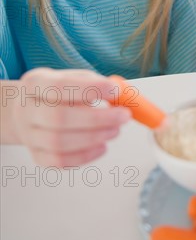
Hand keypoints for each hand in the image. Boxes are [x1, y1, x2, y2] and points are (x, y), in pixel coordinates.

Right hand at [5, 68, 130, 166]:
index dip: (90, 89)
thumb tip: (122, 94)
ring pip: (58, 142)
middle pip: (58, 117)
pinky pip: (59, 161)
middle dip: (97, 118)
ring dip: (94, 137)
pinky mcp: (37, 155)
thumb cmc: (59, 93)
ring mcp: (29, 135)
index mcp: (35, 83)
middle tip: (123, 116)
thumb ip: (96, 83)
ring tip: (115, 130)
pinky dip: (85, 156)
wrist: (29, 109)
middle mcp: (27, 110)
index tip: (115, 91)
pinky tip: (102, 146)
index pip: (59, 86)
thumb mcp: (74, 78)